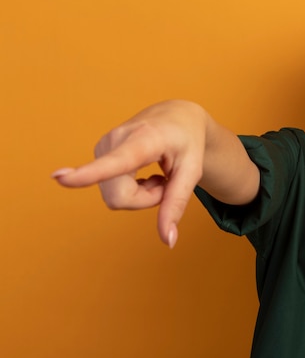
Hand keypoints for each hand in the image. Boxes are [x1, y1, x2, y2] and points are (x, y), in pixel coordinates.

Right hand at [52, 100, 208, 247]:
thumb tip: (168, 241)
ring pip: (115, 198)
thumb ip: (176, 205)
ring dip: (140, 195)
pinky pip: (112, 192)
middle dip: (146, 200)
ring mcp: (102, 146)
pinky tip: (143, 172)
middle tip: (164, 180)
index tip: (60, 178)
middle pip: (120, 198)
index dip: (87, 173)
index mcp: (143, 140)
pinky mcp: (98, 152)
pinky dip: (131, 189)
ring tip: (155, 173)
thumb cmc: (187, 142)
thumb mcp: (192, 172)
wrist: (176, 116)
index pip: (116, 162)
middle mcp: (115, 140)